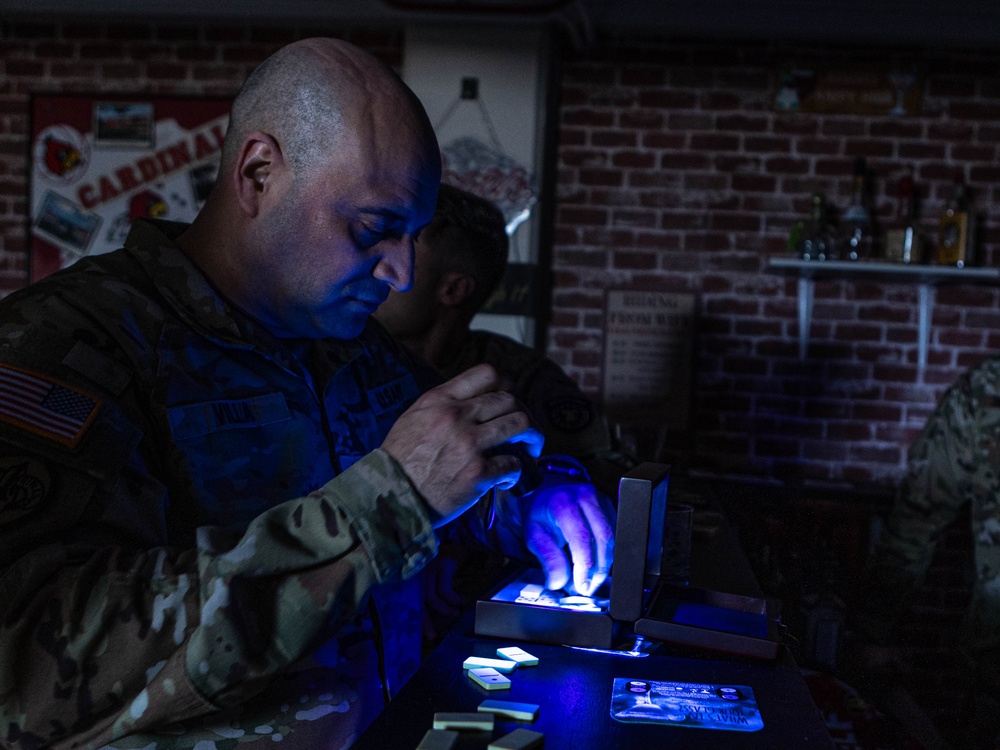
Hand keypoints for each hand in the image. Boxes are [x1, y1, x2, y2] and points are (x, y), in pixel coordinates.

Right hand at [382, 364, 542, 526]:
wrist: (388, 495)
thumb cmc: (398, 461)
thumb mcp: (413, 418)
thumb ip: (443, 405)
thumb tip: (473, 402)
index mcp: (440, 400)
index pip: (486, 374)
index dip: (505, 384)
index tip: (510, 399)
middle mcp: (457, 417)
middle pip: (509, 400)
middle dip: (524, 413)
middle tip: (526, 429)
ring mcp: (469, 445)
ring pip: (520, 425)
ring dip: (532, 437)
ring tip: (530, 448)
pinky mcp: (477, 474)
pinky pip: (513, 464)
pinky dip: (515, 472)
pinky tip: (507, 479)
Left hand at [524, 483, 614, 596]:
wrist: (546, 490)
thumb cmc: (540, 512)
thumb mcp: (534, 536)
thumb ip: (548, 559)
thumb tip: (558, 583)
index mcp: (563, 503)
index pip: (581, 538)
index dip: (585, 566)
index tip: (582, 585)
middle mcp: (585, 497)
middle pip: (603, 538)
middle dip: (599, 569)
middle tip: (589, 587)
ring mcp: (600, 499)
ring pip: (613, 536)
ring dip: (605, 563)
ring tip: (591, 578)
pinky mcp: (608, 505)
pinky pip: (615, 532)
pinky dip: (607, 552)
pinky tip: (596, 563)